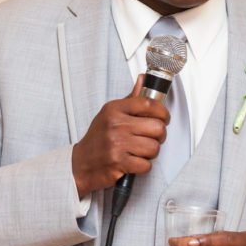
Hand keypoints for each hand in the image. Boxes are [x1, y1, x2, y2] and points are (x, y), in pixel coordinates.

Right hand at [71, 75, 169, 197]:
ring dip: (151, 152)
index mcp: (114, 110)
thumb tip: (143, 80)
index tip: (164, 117)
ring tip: (140, 150)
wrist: (81, 163)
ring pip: (154, 147)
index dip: (162, 112)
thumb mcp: (110, 114)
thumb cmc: (97, 139)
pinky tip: (134, 161)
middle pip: (157, 127)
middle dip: (159, 136)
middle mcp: (115, 125)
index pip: (148, 104)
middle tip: (152, 137)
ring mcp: (117, 144)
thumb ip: (130, 99)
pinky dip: (143, 166)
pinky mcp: (119, 162)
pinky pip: (146, 165)